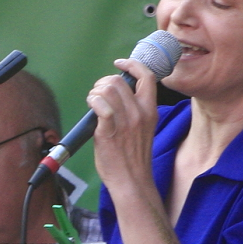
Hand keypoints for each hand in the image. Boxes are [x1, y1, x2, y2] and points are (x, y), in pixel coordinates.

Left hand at [85, 58, 159, 208]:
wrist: (132, 180)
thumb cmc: (134, 157)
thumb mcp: (143, 128)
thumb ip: (134, 110)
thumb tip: (115, 94)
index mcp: (150, 110)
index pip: (146, 76)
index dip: (131, 64)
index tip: (120, 63)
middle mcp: (140, 113)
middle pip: (118, 80)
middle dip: (103, 83)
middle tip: (98, 95)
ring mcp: (125, 122)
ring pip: (106, 89)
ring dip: (95, 92)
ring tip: (93, 103)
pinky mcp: (109, 131)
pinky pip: (99, 104)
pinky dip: (92, 101)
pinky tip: (91, 108)